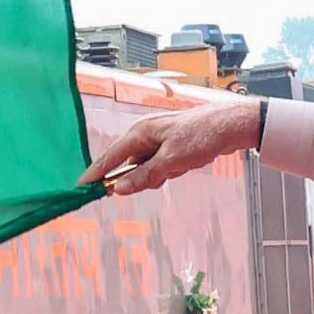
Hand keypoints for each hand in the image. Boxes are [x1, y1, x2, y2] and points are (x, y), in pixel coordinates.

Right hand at [82, 96, 261, 193]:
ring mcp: (157, 140)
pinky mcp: (169, 146)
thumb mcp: (171, 162)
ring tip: (181, 165)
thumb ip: (143, 176)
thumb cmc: (202, 136)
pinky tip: (186, 164)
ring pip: (146, 168)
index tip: (81, 188)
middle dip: (141, 177)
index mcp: (139, 133)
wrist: (232, 125)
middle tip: (164, 175)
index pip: (109, 157)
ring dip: (160, 175)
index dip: (95, 174)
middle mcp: (144, 135)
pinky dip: (170, 170)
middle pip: (128, 165)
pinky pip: (159, 166)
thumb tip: (119, 189)